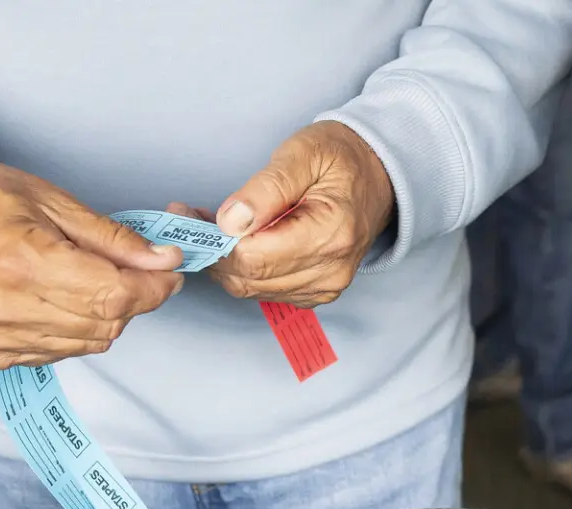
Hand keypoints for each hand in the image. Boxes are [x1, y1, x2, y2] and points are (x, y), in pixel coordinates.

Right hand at [0, 157, 183, 368]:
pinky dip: (79, 329)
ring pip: (91, 342)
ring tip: (93, 277)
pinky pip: (63, 351)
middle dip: (137, 297)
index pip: (114, 295)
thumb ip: (113, 239)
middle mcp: (7, 307)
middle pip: (108, 322)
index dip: (154, 287)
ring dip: (109, 314)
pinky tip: (65, 298)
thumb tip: (163, 260)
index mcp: (21, 261)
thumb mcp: (53, 201)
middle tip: (139, 268)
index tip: (169, 269)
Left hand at [206, 120, 393, 305]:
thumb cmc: (342, 158)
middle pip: (250, 278)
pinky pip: (267, 292)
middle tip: (194, 218)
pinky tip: (241, 243)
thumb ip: (265, 188)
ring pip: (253, 289)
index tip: (193, 216)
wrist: (378, 175)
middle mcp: (331, 269)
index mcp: (330, 234)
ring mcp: (326, 286)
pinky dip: (246, 271)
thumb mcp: (302, 154)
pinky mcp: (318, 292)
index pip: (255, 257)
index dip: (216, 240)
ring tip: (216, 227)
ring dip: (226, 262)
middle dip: (215, 252)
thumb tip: (230, 222)